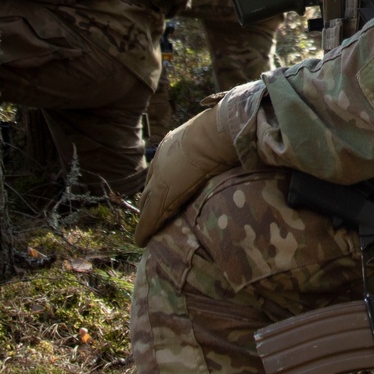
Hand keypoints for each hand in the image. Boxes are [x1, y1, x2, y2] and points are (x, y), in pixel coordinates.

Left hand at [134, 105, 238, 246]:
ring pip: (146, 203)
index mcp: (172, 144)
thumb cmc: (224, 132)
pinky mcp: (161, 197)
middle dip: (149, 199)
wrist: (218, 134)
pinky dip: (145, 230)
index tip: (162, 190)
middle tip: (150, 213)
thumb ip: (214, 146)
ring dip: (146, 216)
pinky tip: (141, 241)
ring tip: (146, 230)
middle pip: (150, 185)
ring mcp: (159, 179)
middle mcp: (161, 160)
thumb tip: (231, 145)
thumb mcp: (214, 138)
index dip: (160, 181)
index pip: (161, 167)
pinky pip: (150, 217)